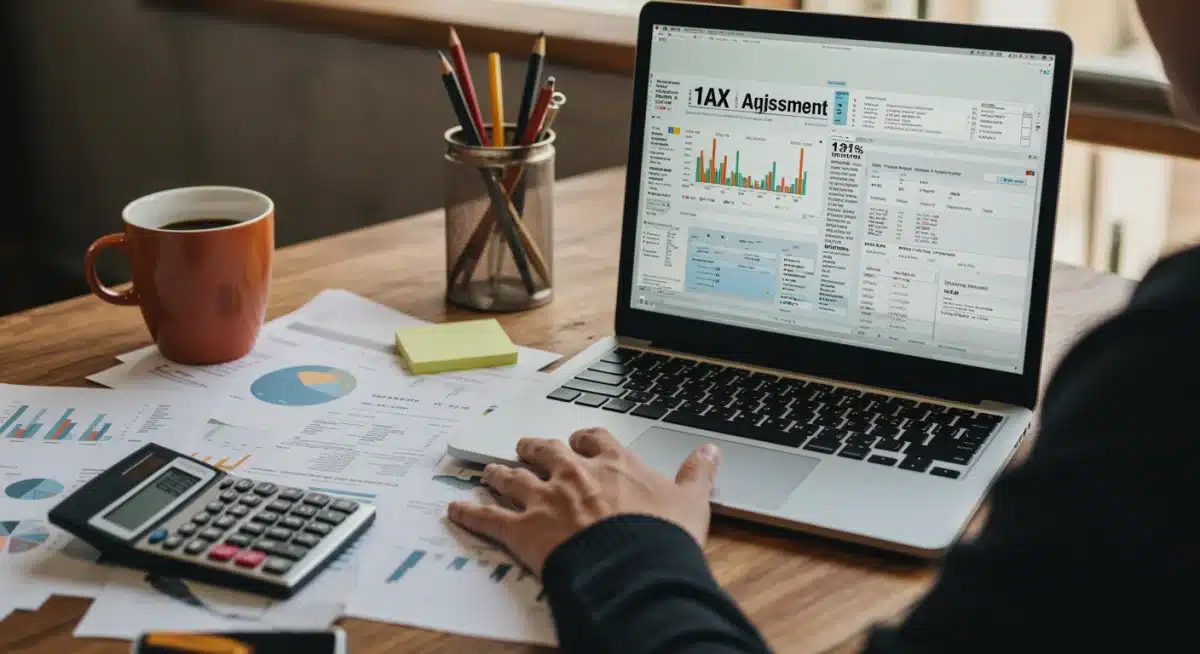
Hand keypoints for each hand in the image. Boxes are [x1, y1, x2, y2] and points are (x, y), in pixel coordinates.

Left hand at [447, 427, 720, 574]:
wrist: (634, 567)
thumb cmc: (662, 536)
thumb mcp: (691, 501)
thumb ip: (697, 473)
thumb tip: (711, 450)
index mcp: (613, 463)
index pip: (593, 438)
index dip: (583, 441)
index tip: (579, 444)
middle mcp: (573, 473)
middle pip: (544, 450)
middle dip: (533, 449)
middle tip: (526, 449)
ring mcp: (544, 499)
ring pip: (511, 476)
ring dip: (498, 473)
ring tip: (488, 472)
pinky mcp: (522, 529)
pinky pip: (488, 517)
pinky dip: (469, 512)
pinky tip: (456, 508)